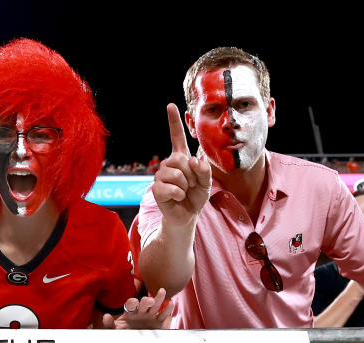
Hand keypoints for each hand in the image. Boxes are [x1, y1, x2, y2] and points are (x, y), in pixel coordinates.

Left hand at [102, 288, 173, 329]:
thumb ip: (109, 324)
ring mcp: (150, 316)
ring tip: (162, 291)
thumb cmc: (123, 333)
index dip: (132, 302)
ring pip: (155, 306)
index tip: (134, 303)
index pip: (131, 304)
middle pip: (144, 303)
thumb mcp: (115, 330)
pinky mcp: (158, 322)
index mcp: (130, 312)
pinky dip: (167, 309)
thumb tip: (106, 316)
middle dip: (146, 301)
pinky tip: (170, 303)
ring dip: (158, 299)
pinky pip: (163, 315)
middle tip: (149, 300)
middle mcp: (140, 312)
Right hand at [151, 103, 211, 229]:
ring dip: (185, 186)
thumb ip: (205, 171)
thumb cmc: (195, 197)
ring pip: (176, 174)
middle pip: (181, 160)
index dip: (174, 122)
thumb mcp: (207, 183)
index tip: (171, 106)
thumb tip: (194, 161)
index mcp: (181, 158)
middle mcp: (169, 164)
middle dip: (192, 175)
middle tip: (191, 186)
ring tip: (184, 192)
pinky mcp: (156, 189)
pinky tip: (177, 198)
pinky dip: (178, 195)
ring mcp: (161, 176)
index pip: (177, 137)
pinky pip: (170, 188)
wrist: (186, 216)